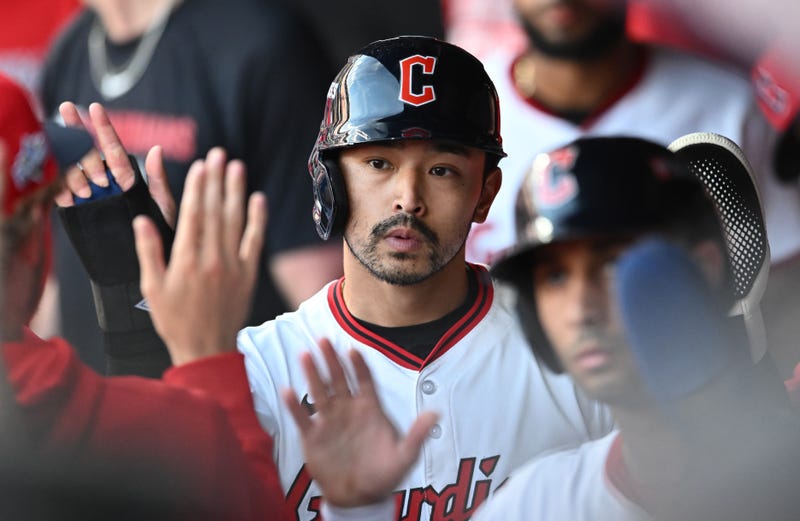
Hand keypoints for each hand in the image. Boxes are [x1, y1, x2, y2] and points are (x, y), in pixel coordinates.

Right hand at [55, 102, 176, 226]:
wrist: (147, 265)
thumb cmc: (162, 235)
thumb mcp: (165, 208)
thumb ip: (159, 181)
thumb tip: (157, 150)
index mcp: (127, 178)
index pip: (113, 147)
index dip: (102, 127)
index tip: (93, 107)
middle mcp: (106, 183)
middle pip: (87, 153)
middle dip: (82, 141)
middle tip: (82, 140)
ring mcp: (90, 197)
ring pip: (73, 171)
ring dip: (76, 173)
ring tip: (91, 192)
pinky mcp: (77, 213)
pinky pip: (60, 194)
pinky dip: (60, 188)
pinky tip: (68, 193)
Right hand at [132, 147, 266, 364]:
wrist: (207, 349)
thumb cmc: (174, 320)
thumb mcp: (153, 288)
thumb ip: (149, 252)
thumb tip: (142, 219)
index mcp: (186, 261)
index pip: (193, 215)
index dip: (197, 188)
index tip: (200, 165)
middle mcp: (212, 259)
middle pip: (215, 211)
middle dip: (216, 180)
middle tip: (219, 153)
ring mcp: (233, 266)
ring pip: (236, 221)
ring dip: (236, 192)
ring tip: (237, 166)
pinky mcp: (248, 274)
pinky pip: (254, 241)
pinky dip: (257, 219)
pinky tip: (258, 199)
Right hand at [282, 339, 437, 507]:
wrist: (359, 497)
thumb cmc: (384, 474)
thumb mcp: (404, 456)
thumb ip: (417, 435)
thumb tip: (435, 414)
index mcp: (370, 409)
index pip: (365, 380)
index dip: (359, 365)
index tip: (352, 349)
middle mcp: (348, 409)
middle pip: (340, 379)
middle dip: (332, 359)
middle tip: (324, 340)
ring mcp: (329, 421)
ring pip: (319, 392)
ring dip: (312, 374)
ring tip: (305, 355)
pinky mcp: (313, 437)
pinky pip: (302, 418)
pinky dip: (293, 406)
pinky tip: (287, 391)